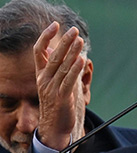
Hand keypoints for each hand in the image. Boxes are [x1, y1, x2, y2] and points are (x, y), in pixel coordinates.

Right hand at [33, 22, 85, 149]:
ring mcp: (52, 88)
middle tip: (74, 30)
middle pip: (53, 56)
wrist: (53, 127)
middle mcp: (44, 79)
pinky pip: (68, 81)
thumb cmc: (56, 103)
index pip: (39, 51)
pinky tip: (81, 59)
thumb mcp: (52, 84)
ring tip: (80, 40)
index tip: (54, 25)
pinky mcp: (62, 97)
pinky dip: (75, 69)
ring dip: (72, 52)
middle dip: (64, 42)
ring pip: (62, 66)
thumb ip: (54, 68)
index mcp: (41, 75)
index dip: (46, 37)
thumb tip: (55, 51)